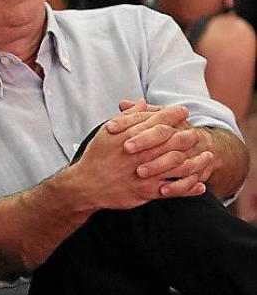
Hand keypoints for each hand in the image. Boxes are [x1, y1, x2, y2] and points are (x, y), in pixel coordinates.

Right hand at [73, 105, 205, 209]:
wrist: (87, 184)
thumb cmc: (97, 156)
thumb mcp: (107, 131)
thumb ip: (127, 117)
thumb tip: (142, 103)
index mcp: (132, 136)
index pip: (159, 121)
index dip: (174, 114)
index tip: (184, 111)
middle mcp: (142, 153)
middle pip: (173, 141)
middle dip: (188, 136)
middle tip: (196, 134)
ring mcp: (146, 173)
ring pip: (178, 165)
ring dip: (196, 161)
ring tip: (207, 157)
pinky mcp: (148, 191)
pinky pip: (174, 189)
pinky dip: (190, 188)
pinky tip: (200, 185)